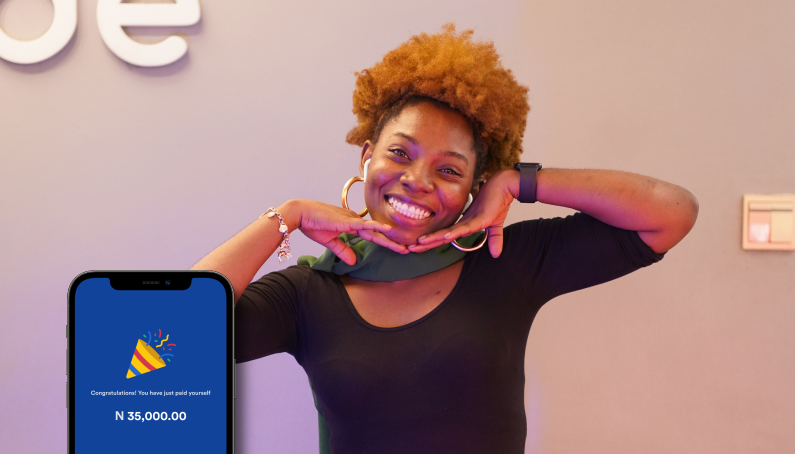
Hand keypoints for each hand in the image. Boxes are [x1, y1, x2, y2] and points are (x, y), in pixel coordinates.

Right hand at [292, 200, 408, 264]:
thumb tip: (354, 262)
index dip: (384, 242)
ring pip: (374, 231)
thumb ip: (343, 250)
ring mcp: (352, 219)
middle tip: (407, 250)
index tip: (397, 249)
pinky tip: (388, 230)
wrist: (301, 214)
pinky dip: (376, 227)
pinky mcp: (347, 220)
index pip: (371, 236)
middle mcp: (354, 220)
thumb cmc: (312, 224)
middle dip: (392, 243)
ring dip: (389, 239)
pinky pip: (364, 224)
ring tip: (403, 247)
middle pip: (377, 234)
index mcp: (351, 224)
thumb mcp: (330, 242)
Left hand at [408, 169, 517, 257]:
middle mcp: (463, 222)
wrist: (506, 186)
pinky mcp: (479, 219)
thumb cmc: (499, 201)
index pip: (444, 236)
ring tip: (418, 244)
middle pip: (441, 235)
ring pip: (447, 232)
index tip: (418, 248)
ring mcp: (469, 220)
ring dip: (433, 239)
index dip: (432, 243)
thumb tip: (496, 254)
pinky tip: (443, 237)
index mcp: (464, 224)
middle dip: (426, 243)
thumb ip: (494, 239)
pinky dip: (453, 233)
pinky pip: (464, 228)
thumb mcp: (496, 225)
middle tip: (409, 249)